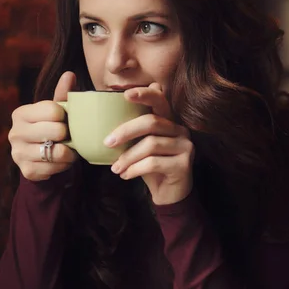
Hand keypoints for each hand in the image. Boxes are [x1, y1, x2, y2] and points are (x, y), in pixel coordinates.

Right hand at [8, 72, 78, 181]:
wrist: (37, 159)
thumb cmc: (48, 129)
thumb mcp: (54, 112)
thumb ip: (62, 94)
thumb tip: (69, 74)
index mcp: (21, 114)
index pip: (52, 110)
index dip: (64, 116)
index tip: (64, 120)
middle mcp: (15, 133)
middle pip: (56, 131)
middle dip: (68, 135)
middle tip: (68, 137)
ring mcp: (18, 153)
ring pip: (57, 152)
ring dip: (69, 153)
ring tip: (69, 149)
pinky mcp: (26, 171)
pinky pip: (55, 169)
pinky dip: (63, 166)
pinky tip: (61, 161)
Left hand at [106, 83, 194, 204]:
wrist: (167, 194)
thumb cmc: (150, 168)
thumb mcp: (138, 147)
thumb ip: (130, 132)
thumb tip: (102, 119)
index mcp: (168, 121)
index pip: (159, 99)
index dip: (144, 93)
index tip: (125, 94)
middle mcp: (180, 130)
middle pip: (151, 122)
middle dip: (126, 131)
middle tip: (107, 143)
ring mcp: (185, 146)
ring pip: (151, 144)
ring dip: (128, 157)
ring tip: (116, 168)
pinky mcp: (184, 164)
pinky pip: (154, 163)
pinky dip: (135, 169)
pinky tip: (126, 175)